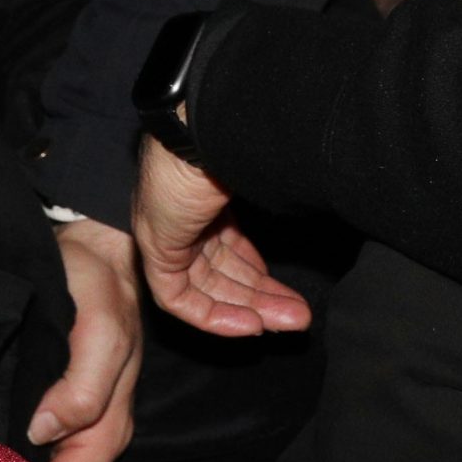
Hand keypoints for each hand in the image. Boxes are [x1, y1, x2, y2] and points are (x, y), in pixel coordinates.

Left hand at [27, 217, 140, 461]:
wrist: (94, 246)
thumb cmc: (101, 286)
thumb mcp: (101, 331)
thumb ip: (82, 387)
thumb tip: (42, 434)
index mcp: (109, 420)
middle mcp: (93, 426)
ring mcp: (75, 413)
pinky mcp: (54, 394)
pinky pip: (36, 439)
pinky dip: (15, 452)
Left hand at [132, 139, 312, 338]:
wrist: (198, 137)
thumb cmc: (230, 145)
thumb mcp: (257, 178)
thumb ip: (273, 199)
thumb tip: (306, 203)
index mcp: (200, 191)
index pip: (225, 241)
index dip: (255, 268)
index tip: (284, 286)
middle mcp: (180, 212)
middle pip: (220, 267)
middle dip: (262, 294)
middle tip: (300, 314)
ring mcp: (165, 231)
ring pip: (206, 286)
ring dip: (250, 309)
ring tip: (294, 322)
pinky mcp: (155, 252)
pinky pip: (180, 298)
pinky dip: (215, 316)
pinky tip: (251, 325)